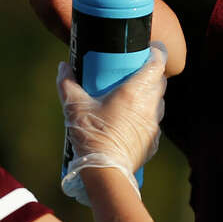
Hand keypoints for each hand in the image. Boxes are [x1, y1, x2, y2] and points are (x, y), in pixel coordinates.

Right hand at [58, 43, 166, 205]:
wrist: (105, 172)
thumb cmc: (91, 136)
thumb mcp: (74, 107)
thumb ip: (67, 83)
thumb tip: (63, 66)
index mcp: (134, 92)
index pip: (157, 63)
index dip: (156, 52)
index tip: (148, 48)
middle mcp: (149, 105)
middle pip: (159, 81)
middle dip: (151, 73)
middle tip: (134, 71)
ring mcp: (154, 124)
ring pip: (158, 102)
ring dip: (149, 95)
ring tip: (131, 96)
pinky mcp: (153, 141)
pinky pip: (153, 122)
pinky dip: (145, 117)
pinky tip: (130, 120)